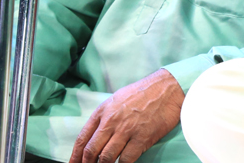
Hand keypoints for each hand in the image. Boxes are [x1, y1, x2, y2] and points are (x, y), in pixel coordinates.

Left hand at [69, 69, 184, 162]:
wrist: (169, 87)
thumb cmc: (144, 92)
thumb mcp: (117, 98)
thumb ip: (105, 116)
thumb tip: (96, 136)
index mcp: (103, 111)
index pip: (83, 139)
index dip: (75, 156)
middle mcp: (112, 121)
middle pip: (91, 151)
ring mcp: (127, 130)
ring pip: (106, 158)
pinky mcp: (142, 138)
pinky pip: (126, 159)